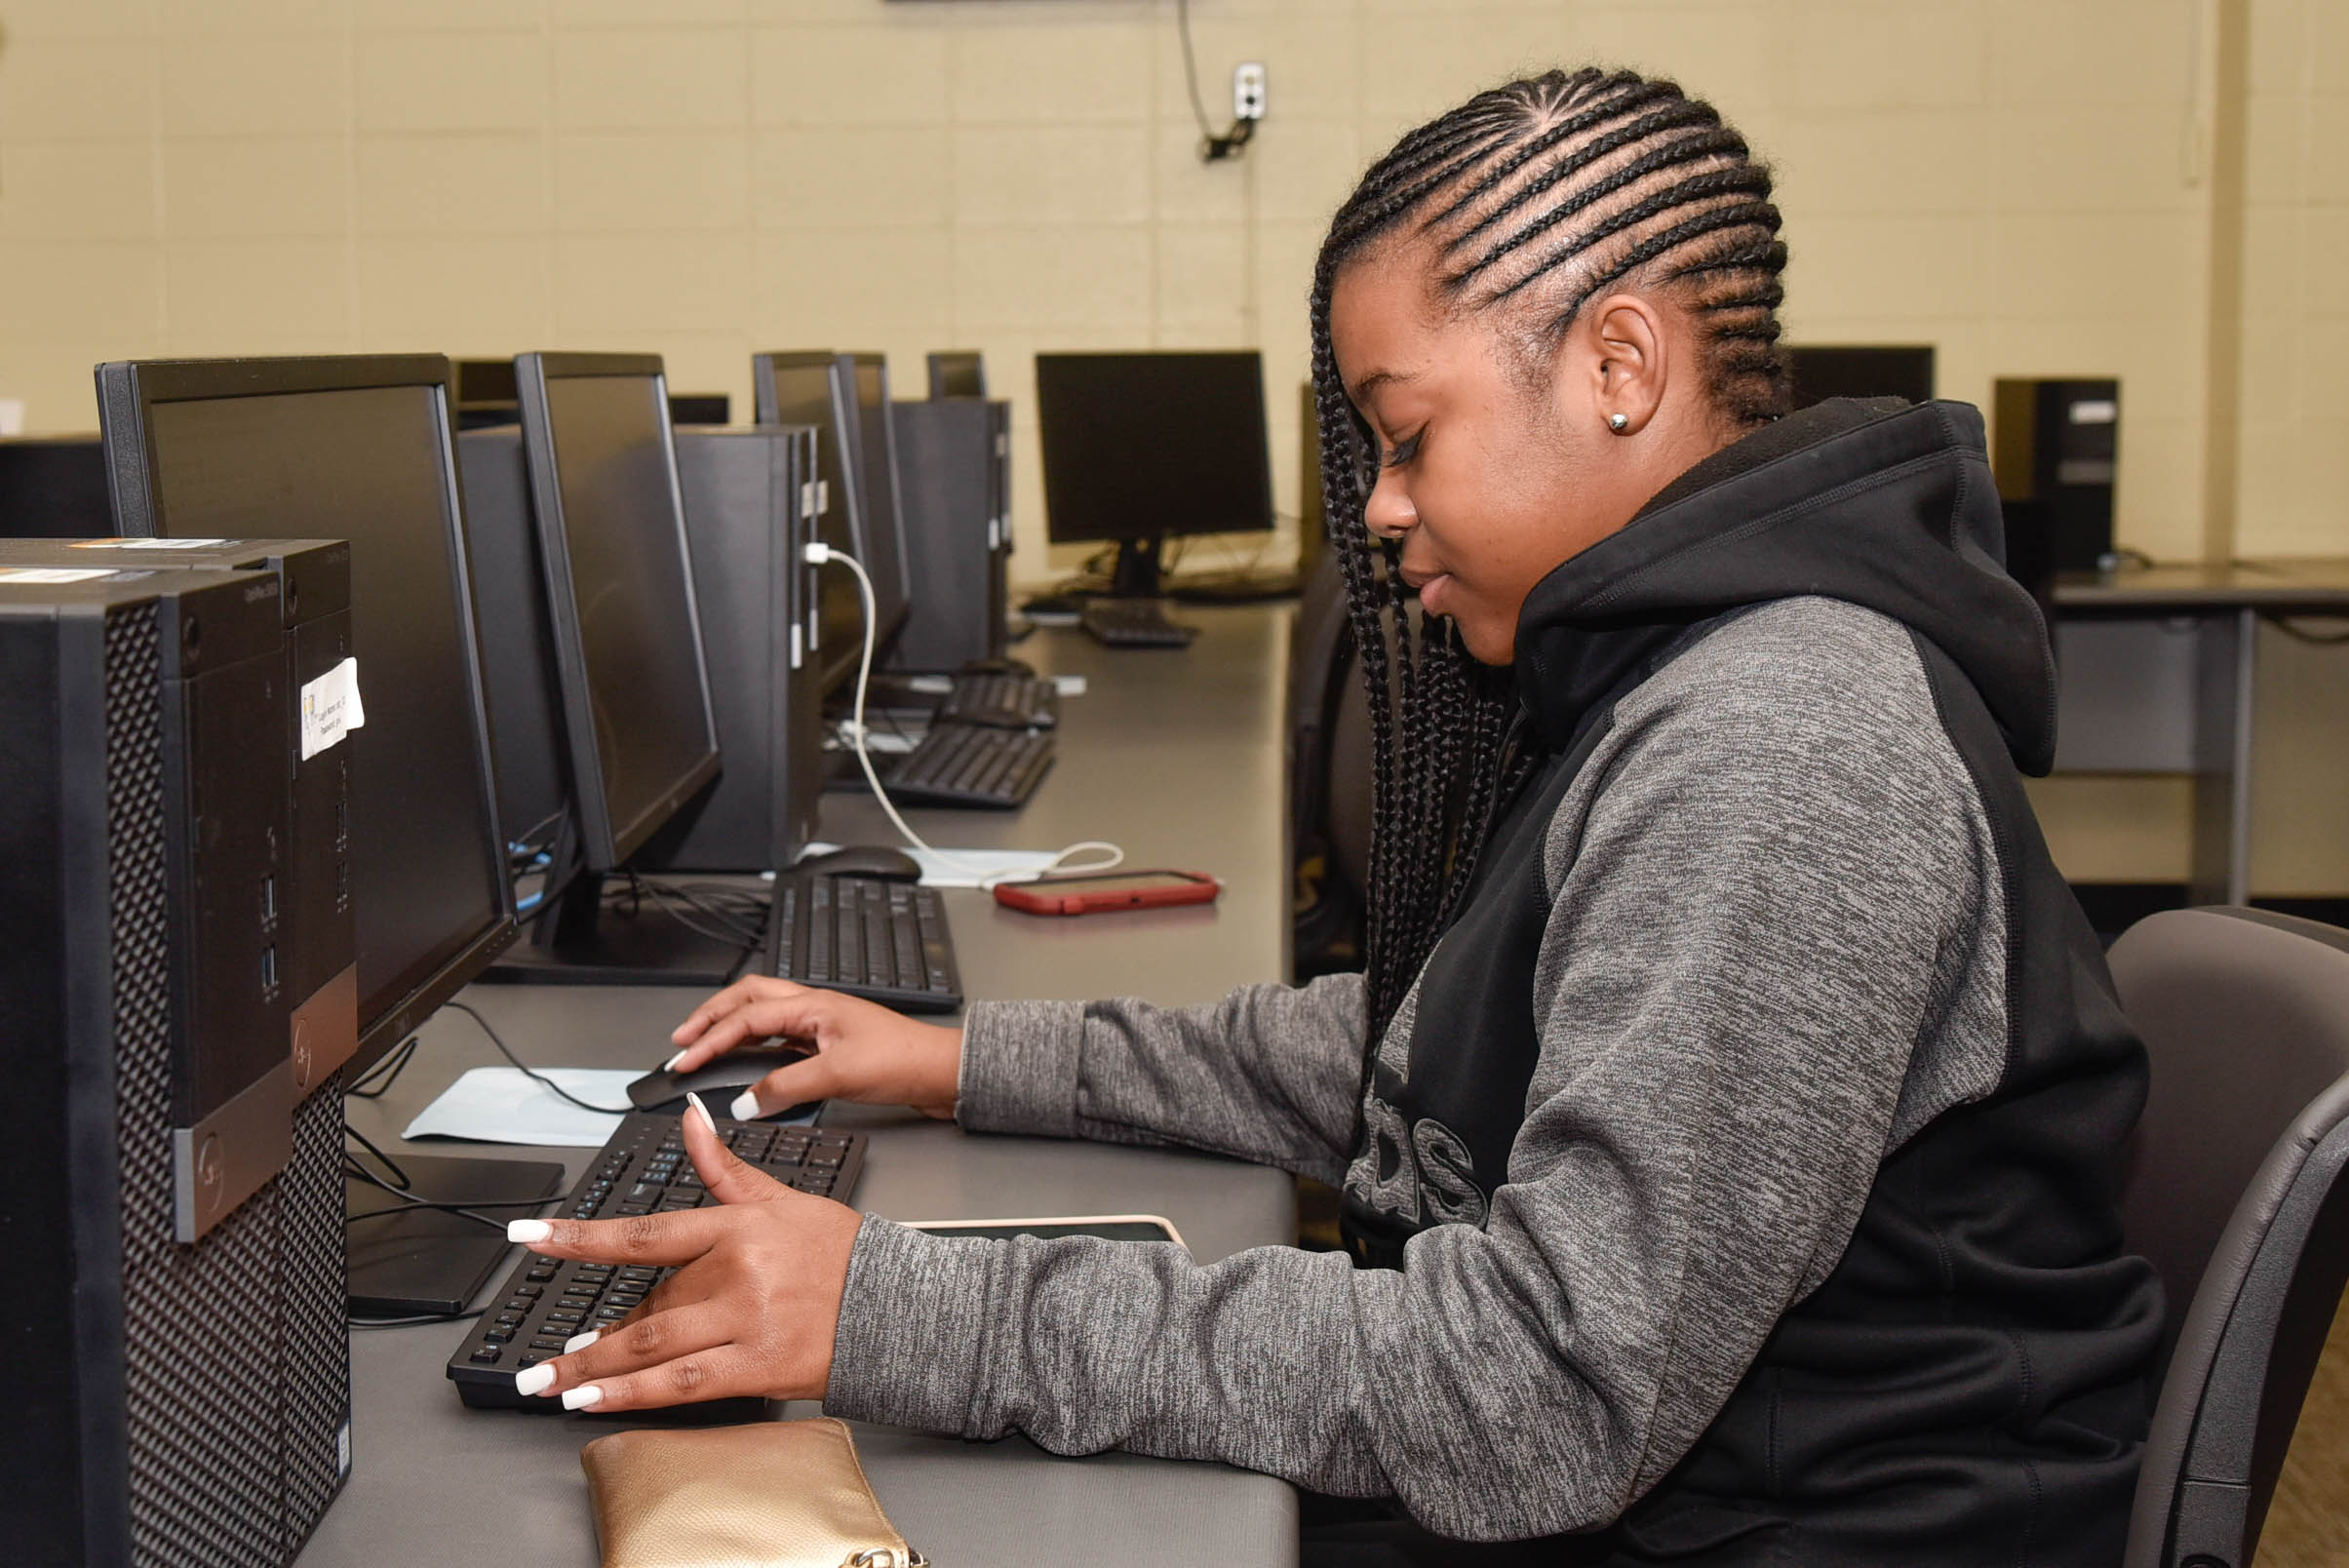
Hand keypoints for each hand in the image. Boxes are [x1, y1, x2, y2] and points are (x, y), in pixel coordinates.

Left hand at [509, 1098, 861, 1412]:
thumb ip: (724, 1168)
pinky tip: (594, 1401)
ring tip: (552, 1383)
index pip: (644, 1231)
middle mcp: (736, 1272)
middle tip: (550, 1356)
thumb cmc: (842, 1254)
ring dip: (593, 1367)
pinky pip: (682, 1385)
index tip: (529, 1236)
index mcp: (737, 1227)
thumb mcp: (783, 1200)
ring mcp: (746, 1321)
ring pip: (652, 1346)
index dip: (580, 1235)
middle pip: (645, 1304)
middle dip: (593, 1335)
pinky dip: (631, 1394)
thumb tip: (691, 1120)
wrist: (902, 1306)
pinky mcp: (759, 1367)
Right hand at [667, 976, 962, 1120]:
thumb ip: (786, 1088)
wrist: (941, 1071)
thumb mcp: (838, 1076)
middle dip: (710, 1016)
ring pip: (764, 1016)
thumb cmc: (903, 1060)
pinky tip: (750, 1065)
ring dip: (731, 1028)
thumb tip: (745, 1102)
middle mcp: (815, 1008)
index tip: (684, 1059)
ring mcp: (822, 1025)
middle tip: (682, 1040)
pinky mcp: (830, 1045)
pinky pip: (781, 1039)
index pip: (746, 1016)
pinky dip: (756, 1047)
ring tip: (705, 1047)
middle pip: (748, 1000)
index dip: (709, 1038)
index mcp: (813, 1005)